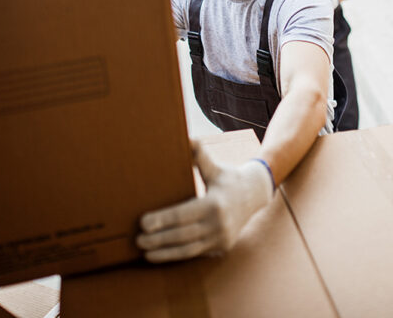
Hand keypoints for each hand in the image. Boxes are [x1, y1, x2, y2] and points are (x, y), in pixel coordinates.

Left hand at [136, 143, 273, 262]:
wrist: (255, 194)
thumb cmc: (228, 178)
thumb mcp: (214, 166)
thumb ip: (199, 154)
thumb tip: (186, 138)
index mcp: (215, 204)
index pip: (183, 214)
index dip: (162, 220)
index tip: (142, 222)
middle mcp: (219, 224)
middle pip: (182, 235)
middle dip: (158, 239)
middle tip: (138, 239)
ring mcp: (221, 238)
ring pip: (189, 249)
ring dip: (165, 253)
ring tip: (145, 252)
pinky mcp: (222, 246)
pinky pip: (196, 253)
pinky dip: (177, 255)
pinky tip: (162, 254)